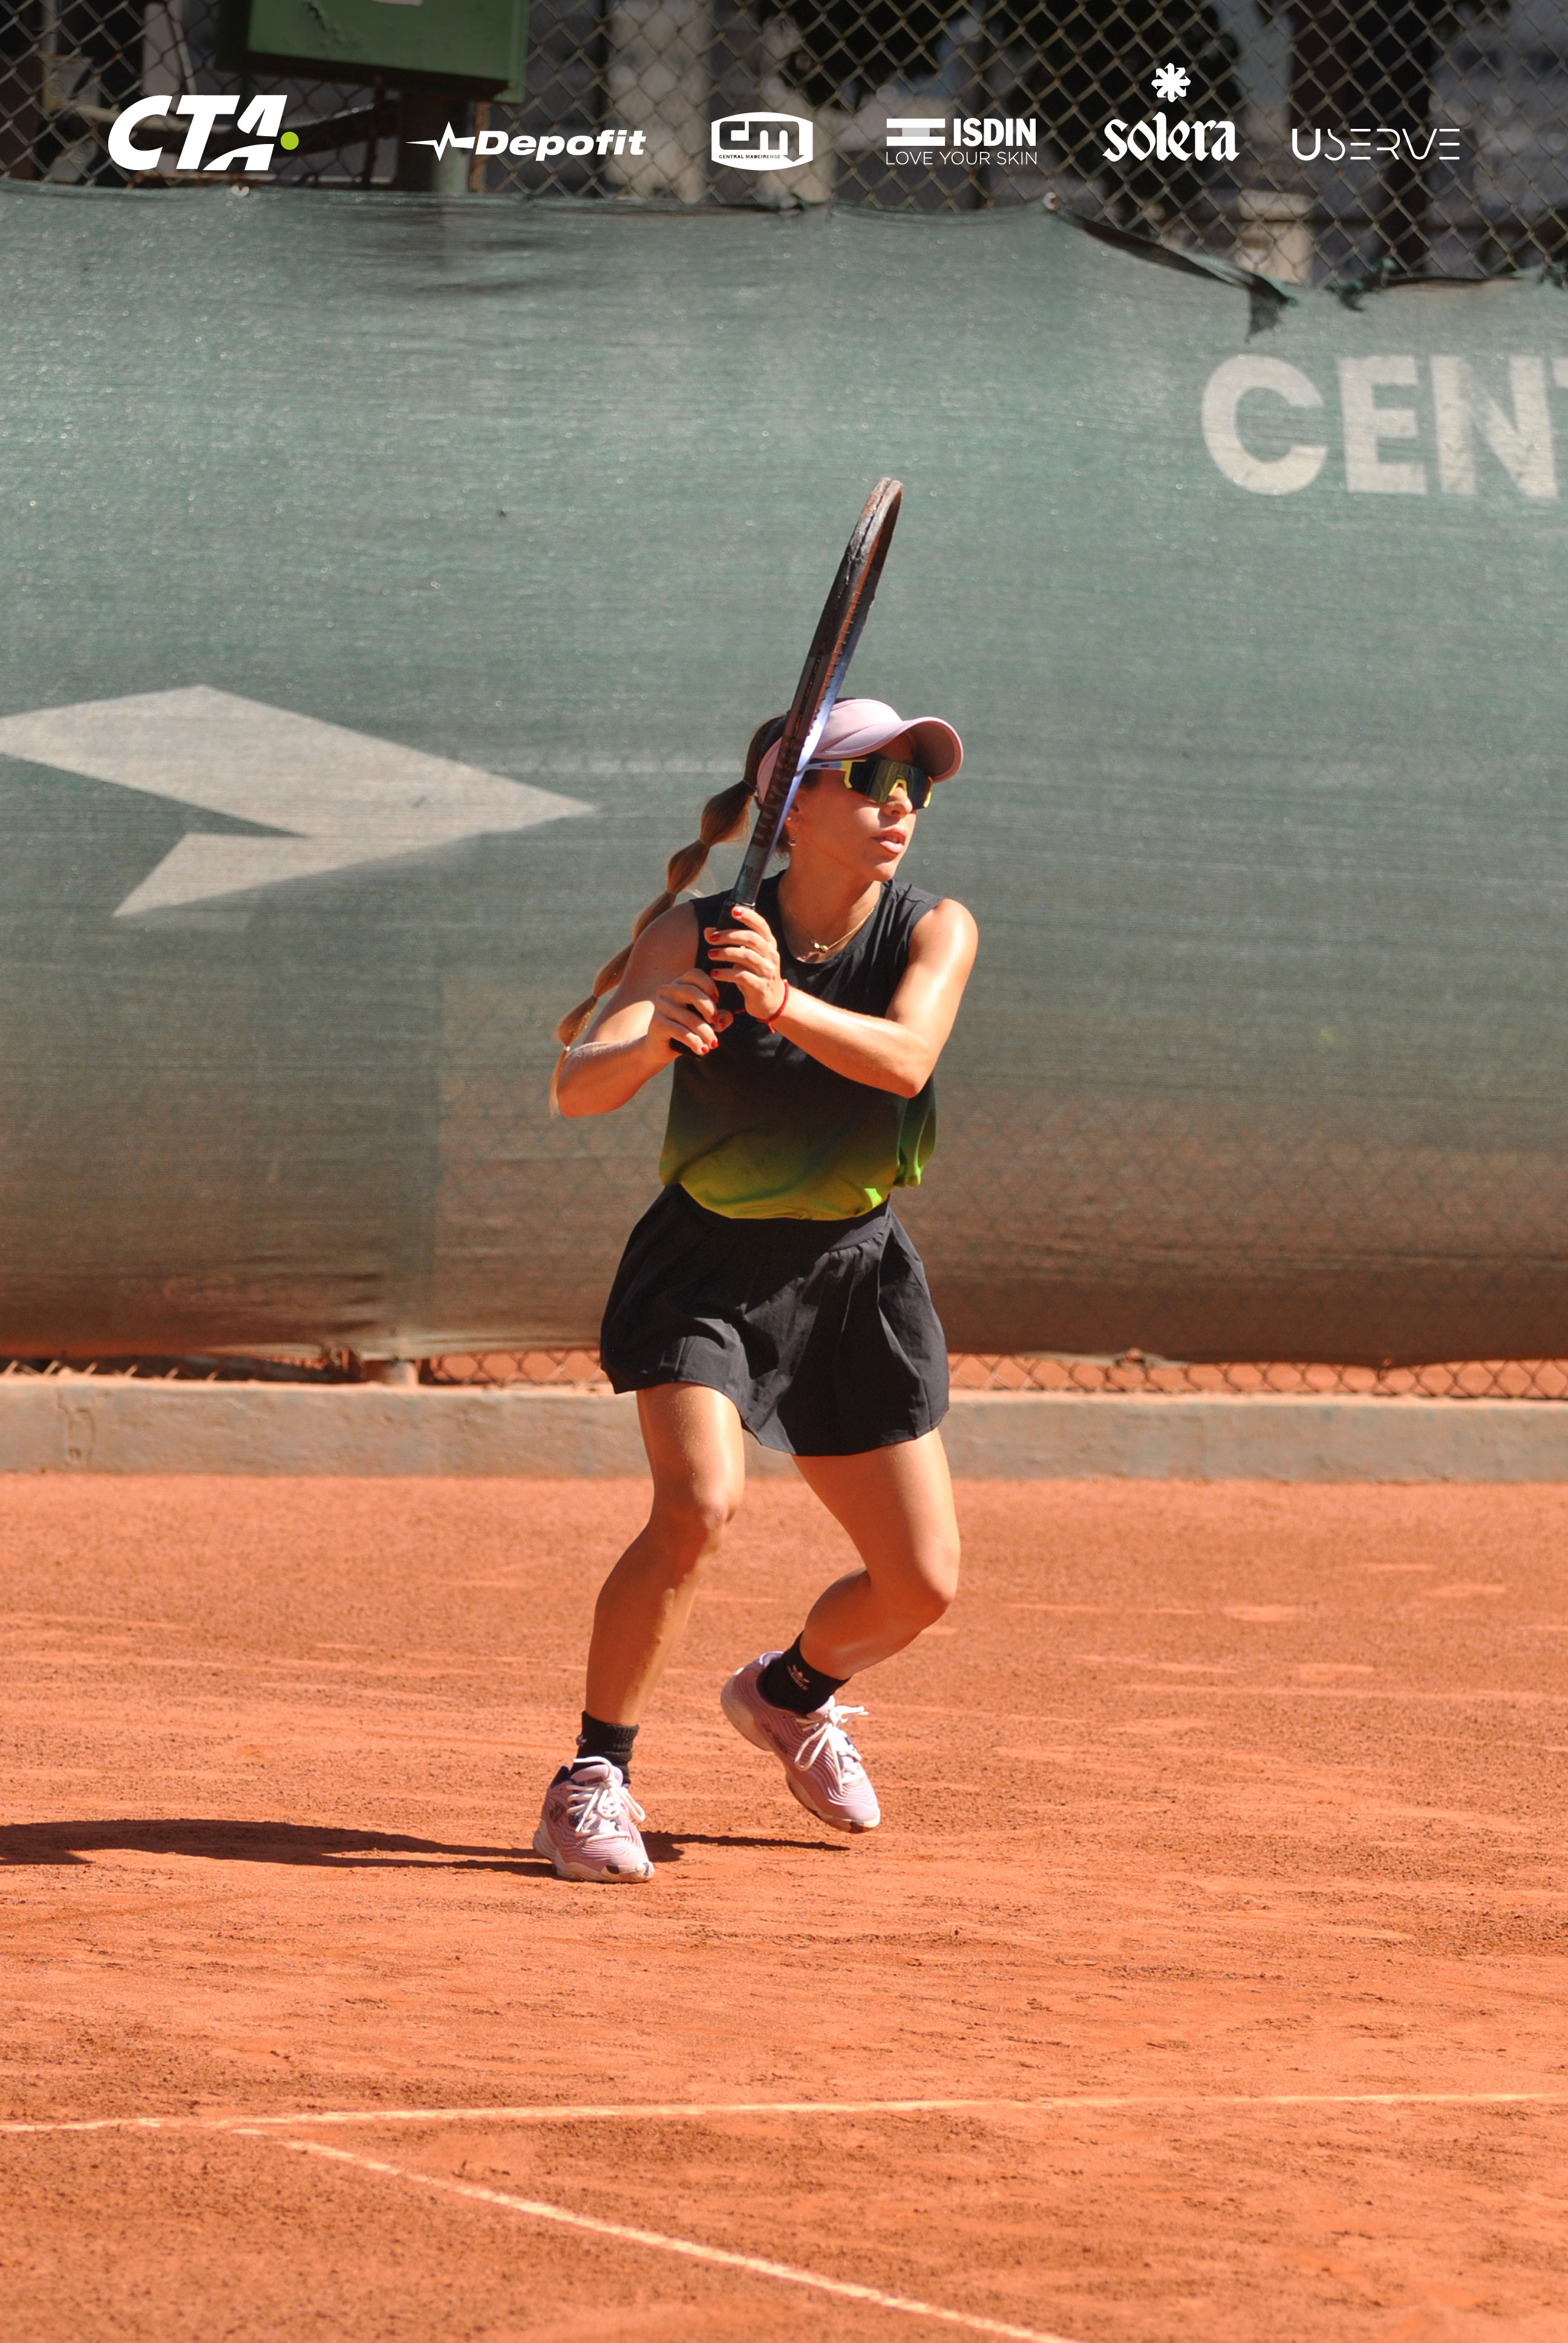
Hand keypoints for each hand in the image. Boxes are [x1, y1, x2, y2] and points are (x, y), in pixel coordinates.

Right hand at [648, 968, 731, 1057]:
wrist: (659, 1048)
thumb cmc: (685, 1029)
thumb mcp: (705, 1021)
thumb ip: (719, 1017)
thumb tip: (723, 1019)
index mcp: (679, 984)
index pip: (695, 974)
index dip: (709, 985)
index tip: (717, 1000)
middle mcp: (667, 991)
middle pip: (692, 992)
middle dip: (709, 1008)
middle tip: (716, 1023)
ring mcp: (660, 1006)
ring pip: (688, 1017)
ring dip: (705, 1032)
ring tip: (713, 1044)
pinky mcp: (657, 1023)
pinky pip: (681, 1032)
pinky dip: (694, 1042)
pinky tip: (702, 1050)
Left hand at [704, 905, 787, 1023]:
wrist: (773, 1002)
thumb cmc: (756, 975)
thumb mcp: (746, 958)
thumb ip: (730, 944)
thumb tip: (708, 931)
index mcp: (768, 945)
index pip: (761, 925)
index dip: (749, 916)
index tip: (733, 911)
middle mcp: (770, 955)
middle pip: (751, 939)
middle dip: (729, 935)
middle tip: (711, 938)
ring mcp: (767, 971)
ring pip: (747, 956)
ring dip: (726, 953)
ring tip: (711, 954)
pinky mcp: (760, 987)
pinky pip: (742, 977)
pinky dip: (726, 973)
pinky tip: (714, 973)